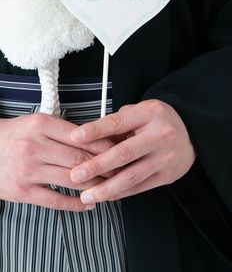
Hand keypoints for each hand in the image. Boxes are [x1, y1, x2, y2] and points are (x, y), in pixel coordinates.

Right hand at [0, 113, 114, 211]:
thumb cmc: (17, 135)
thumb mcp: (40, 123)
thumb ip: (67, 130)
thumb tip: (102, 138)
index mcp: (42, 125)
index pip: (82, 137)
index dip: (105, 145)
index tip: (120, 149)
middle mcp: (34, 147)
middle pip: (80, 159)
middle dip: (105, 166)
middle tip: (120, 169)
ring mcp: (27, 171)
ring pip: (71, 180)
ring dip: (95, 184)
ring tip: (109, 185)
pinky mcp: (21, 192)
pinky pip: (55, 200)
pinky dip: (76, 203)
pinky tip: (88, 202)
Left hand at [70, 99, 195, 203]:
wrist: (193, 132)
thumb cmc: (159, 121)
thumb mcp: (142, 111)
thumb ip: (119, 122)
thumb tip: (89, 136)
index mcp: (151, 114)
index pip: (119, 122)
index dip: (96, 130)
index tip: (75, 137)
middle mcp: (160, 135)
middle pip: (124, 153)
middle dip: (97, 166)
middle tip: (75, 175)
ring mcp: (165, 157)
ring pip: (131, 176)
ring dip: (106, 188)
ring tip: (86, 195)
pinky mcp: (167, 175)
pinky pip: (139, 187)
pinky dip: (120, 193)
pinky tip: (105, 196)